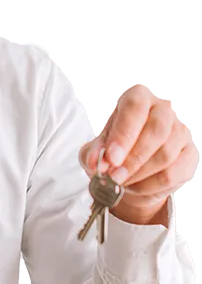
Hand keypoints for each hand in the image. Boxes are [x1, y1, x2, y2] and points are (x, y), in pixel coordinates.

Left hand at [79, 82, 198, 220]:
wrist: (130, 170)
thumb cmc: (113, 150)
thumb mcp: (95, 148)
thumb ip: (93, 153)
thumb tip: (95, 162)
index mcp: (138, 97)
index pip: (135, 108)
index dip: (123, 134)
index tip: (111, 157)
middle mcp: (163, 109)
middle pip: (157, 131)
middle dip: (133, 158)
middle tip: (114, 176)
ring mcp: (180, 131)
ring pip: (166, 155)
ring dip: (140, 174)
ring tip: (120, 182)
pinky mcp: (189, 154)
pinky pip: (173, 174)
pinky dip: (151, 185)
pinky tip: (135, 186)